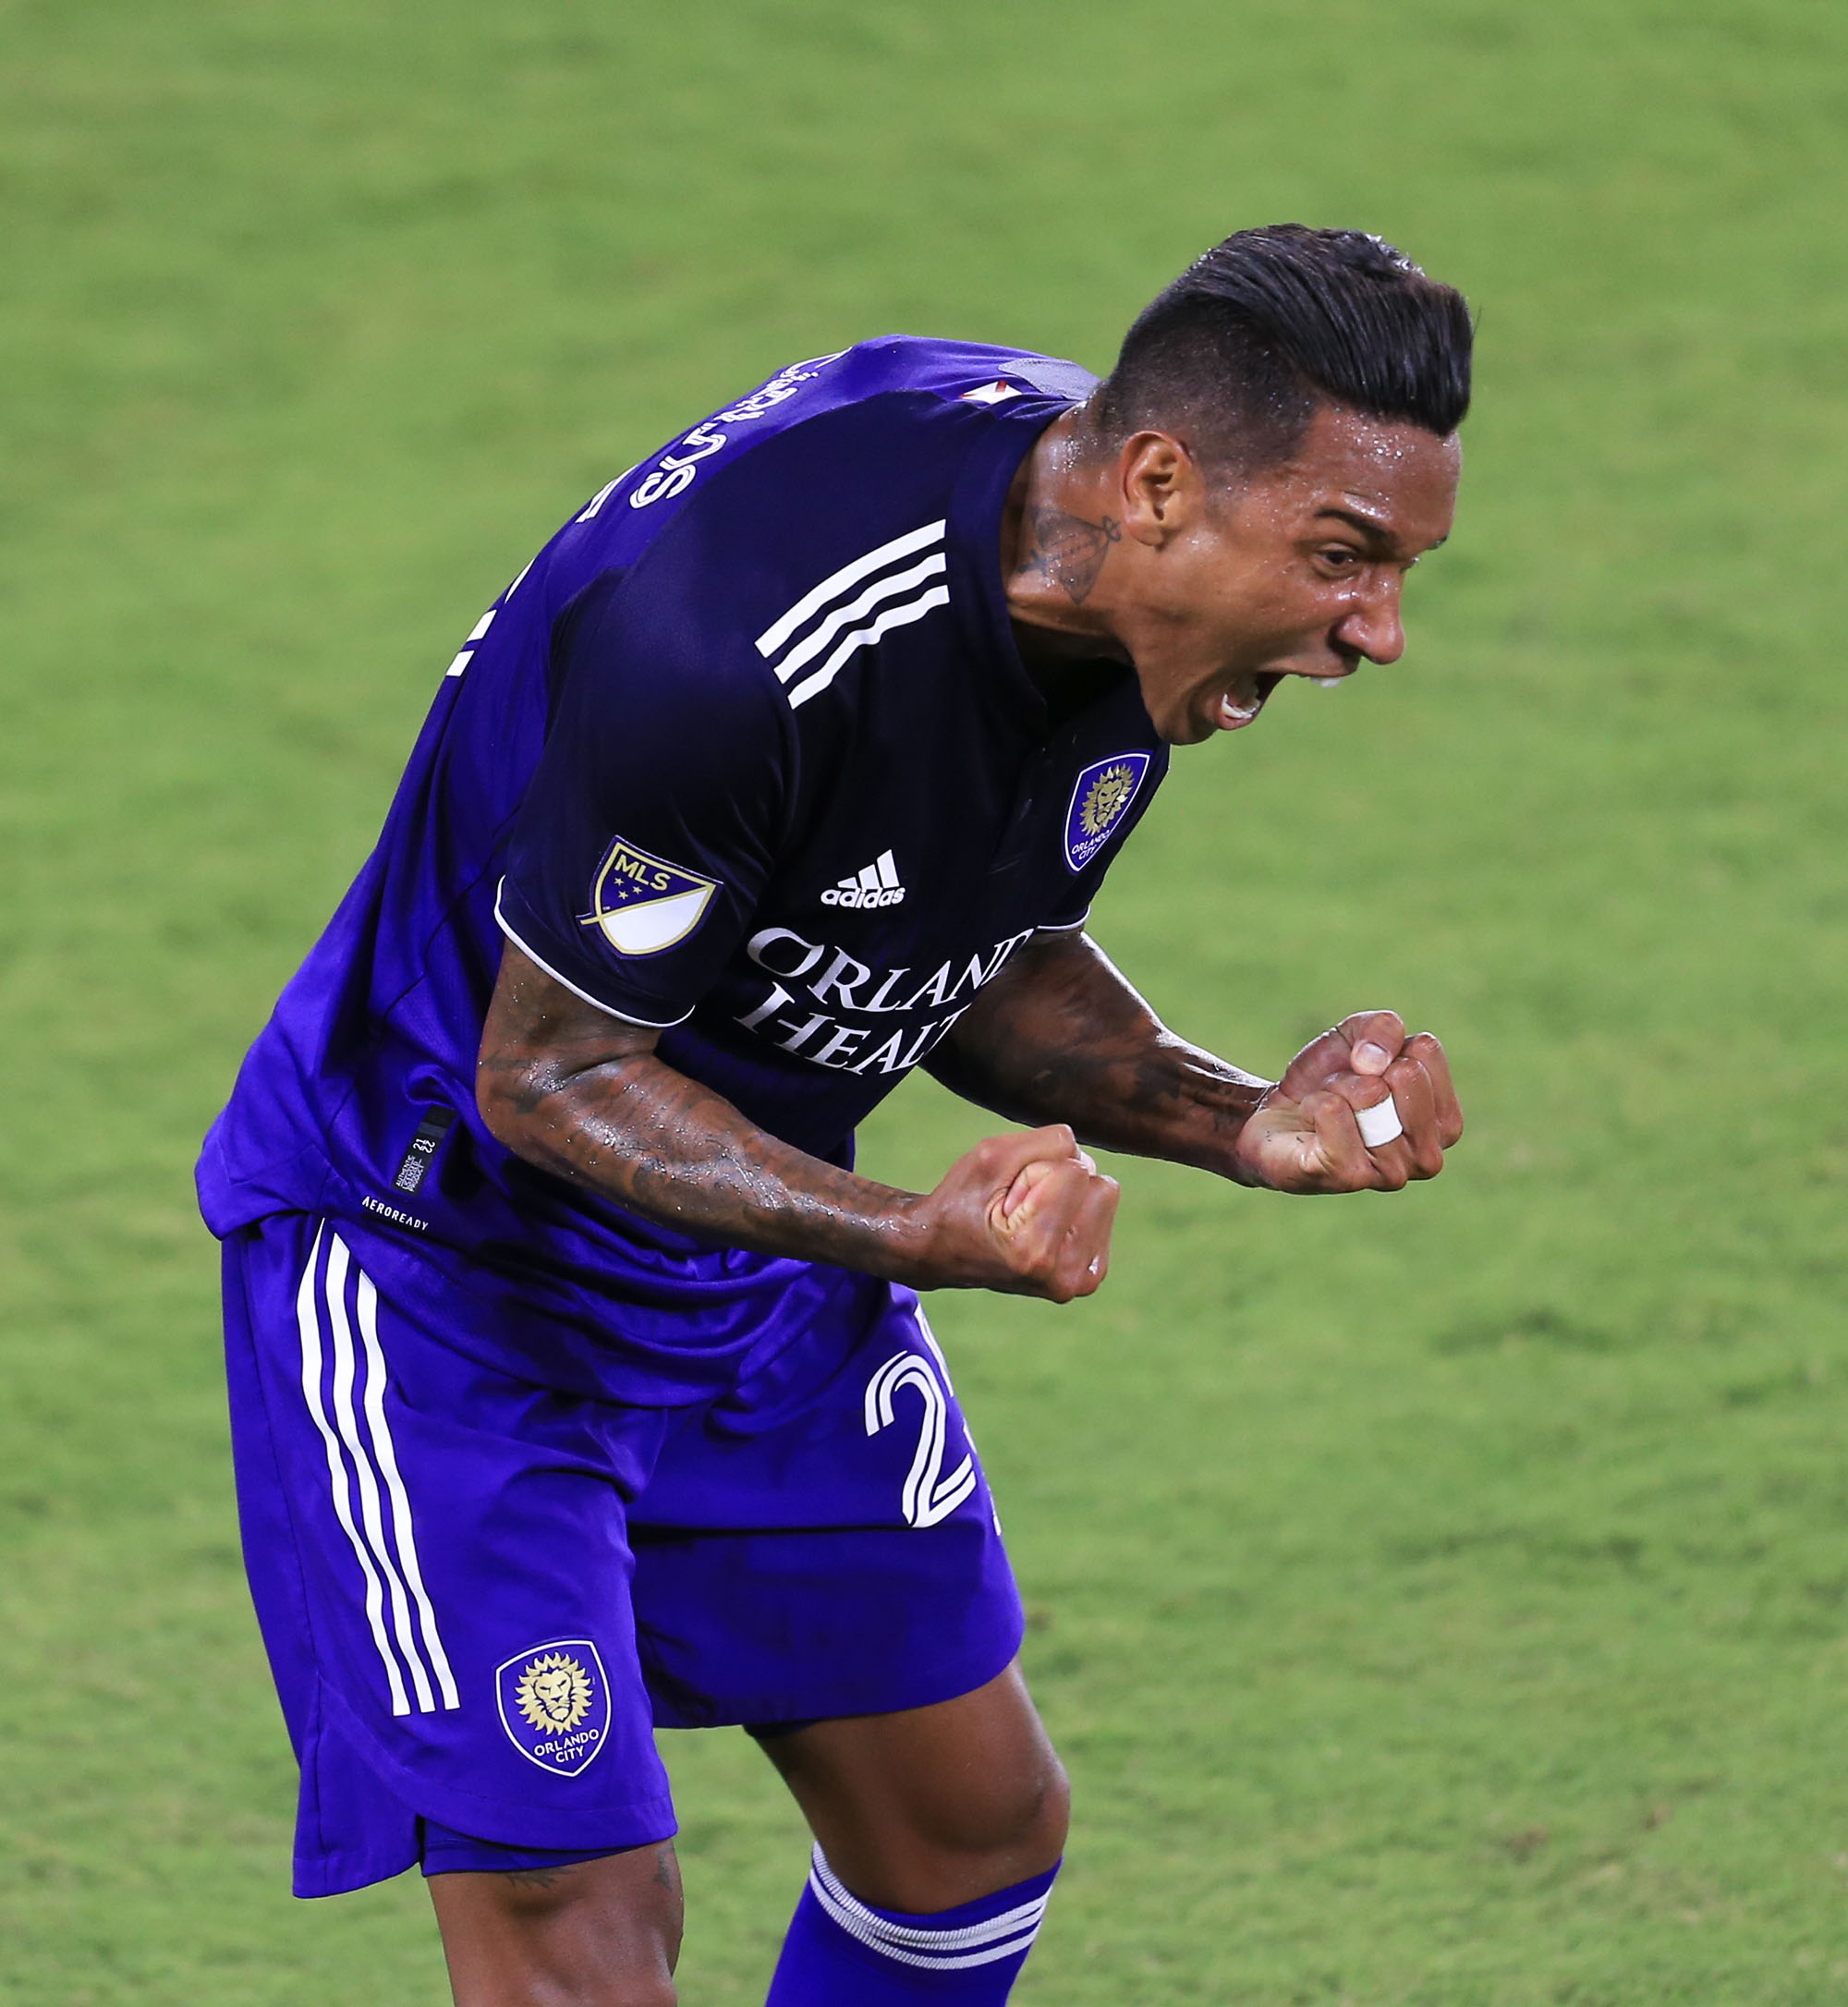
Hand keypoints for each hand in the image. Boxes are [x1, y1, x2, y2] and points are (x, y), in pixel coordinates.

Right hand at [905, 1125, 1118, 1299]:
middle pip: (1102, 1185)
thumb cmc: (961, 1200)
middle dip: (1060, 1181)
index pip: (1076, 1171)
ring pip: (1105, 1196)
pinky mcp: (1088, 1277)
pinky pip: (1104, 1214)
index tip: (1006, 1198)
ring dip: (1068, 1195)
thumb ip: (1050, 1142)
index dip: (1036, 1171)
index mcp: (1035, 1252)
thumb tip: (1089, 1158)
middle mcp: (1063, 1276)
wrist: (942, 1250)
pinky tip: (1044, 1228)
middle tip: (1019, 1207)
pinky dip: (1075, 1210)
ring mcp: (1079, 1283)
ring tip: (1030, 1217)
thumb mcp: (993, 1155)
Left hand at [1232, 1011, 1461, 1193]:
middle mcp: (1428, 1156)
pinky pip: (1333, 1111)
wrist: (1273, 1116)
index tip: (1367, 1072)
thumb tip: (1374, 1061)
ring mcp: (1392, 1173)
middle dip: (1361, 1071)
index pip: (1426, 1051)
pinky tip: (1312, 1124)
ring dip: (1335, 1089)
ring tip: (1328, 1110)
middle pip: (1405, 1073)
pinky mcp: (1347, 1176)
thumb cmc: (1326, 1081)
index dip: (1384, 1048)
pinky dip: (1314, 1104)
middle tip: (1343, 1092)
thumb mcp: (1357, 1037)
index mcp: (1445, 1121)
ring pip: (1368, 1094)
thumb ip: (1382, 1028)